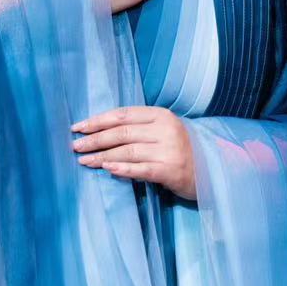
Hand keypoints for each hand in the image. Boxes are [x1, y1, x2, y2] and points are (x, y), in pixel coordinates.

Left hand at [72, 106, 197, 200]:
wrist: (210, 170)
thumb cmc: (179, 149)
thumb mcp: (161, 131)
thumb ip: (137, 128)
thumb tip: (100, 132)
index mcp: (160, 115)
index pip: (122, 115)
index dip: (98, 121)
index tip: (78, 128)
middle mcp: (165, 129)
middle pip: (122, 133)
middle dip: (95, 139)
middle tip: (76, 146)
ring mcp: (169, 150)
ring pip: (128, 151)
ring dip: (102, 156)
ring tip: (85, 160)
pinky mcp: (171, 170)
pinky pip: (141, 169)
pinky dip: (122, 169)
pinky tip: (107, 169)